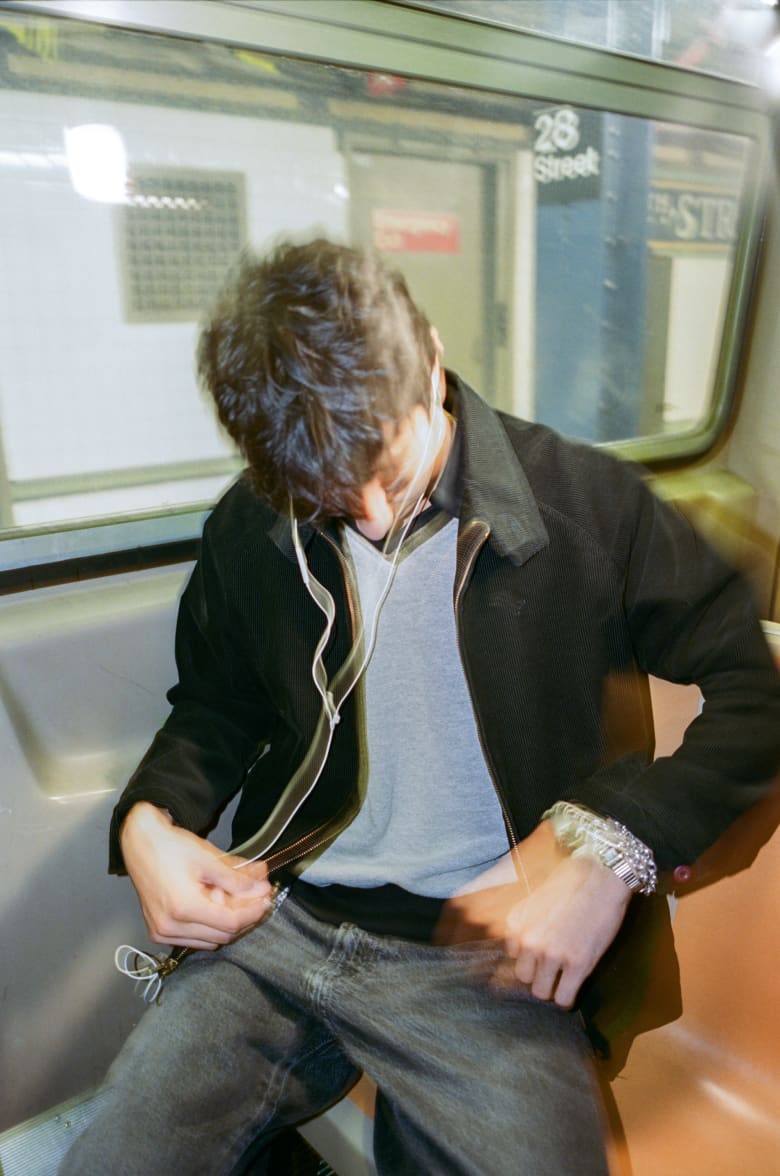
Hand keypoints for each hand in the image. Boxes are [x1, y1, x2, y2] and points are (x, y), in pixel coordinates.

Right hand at [120, 802, 273, 949]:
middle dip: (242, 915)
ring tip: (227, 895)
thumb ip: (237, 878)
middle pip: (222, 934)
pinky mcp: (159, 933)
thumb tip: (262, 889)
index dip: (253, 911)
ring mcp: (162, 932)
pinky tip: (211, 903)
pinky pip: (194, 939)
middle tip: (253, 894)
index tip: (266, 898)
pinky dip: (209, 926)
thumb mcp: (208, 858)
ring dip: (226, 922)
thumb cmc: (170, 846)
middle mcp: (170, 926)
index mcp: (182, 907)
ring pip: (210, 940)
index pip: (230, 923)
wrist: (139, 843)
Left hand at [436, 822, 631, 1007]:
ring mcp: (552, 954)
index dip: (527, 960)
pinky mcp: (577, 964)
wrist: (599, 874)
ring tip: (564, 979)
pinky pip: (564, 998)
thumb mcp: (534, 901)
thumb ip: (524, 925)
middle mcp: (528, 941)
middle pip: (524, 978)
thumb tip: (519, 951)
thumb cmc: (570, 883)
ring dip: (553, 988)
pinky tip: (573, 988)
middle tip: (553, 969)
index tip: (538, 960)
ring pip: (542, 992)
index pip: (510, 959)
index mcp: (515, 925)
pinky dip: (567, 998)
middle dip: (538, 976)